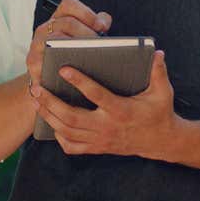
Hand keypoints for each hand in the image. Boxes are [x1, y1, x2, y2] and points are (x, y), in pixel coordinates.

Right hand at [26, 0, 111, 98]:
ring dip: (74, 48)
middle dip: (86, 34)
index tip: (101, 27)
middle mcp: (45, 28)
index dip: (87, 13)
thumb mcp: (82, 37)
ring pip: (55, 40)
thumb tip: (104, 22)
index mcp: (58, 19)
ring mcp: (36, 44)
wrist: (48, 77)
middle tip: (99, 47)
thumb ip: (96, 25)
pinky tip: (70, 74)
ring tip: (89, 58)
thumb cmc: (70, 55)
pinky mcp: (32, 62)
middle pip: (66, 23)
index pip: (69, 5)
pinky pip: (43, 63)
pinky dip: (56, 69)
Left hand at [34, 50, 175, 158]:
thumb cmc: (159, 112)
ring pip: (66, 131)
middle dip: (50, 102)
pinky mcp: (97, 148)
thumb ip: (159, 72)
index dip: (79, 81)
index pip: (96, 95)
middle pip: (71, 116)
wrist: (161, 141)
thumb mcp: (163, 92)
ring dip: (48, 115)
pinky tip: (51, 122)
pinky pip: (71, 147)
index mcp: (121, 110)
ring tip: (36, 99)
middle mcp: (107, 127)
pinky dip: (58, 136)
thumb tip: (158, 52)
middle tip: (36, 86)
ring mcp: (100, 140)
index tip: (63, 68)